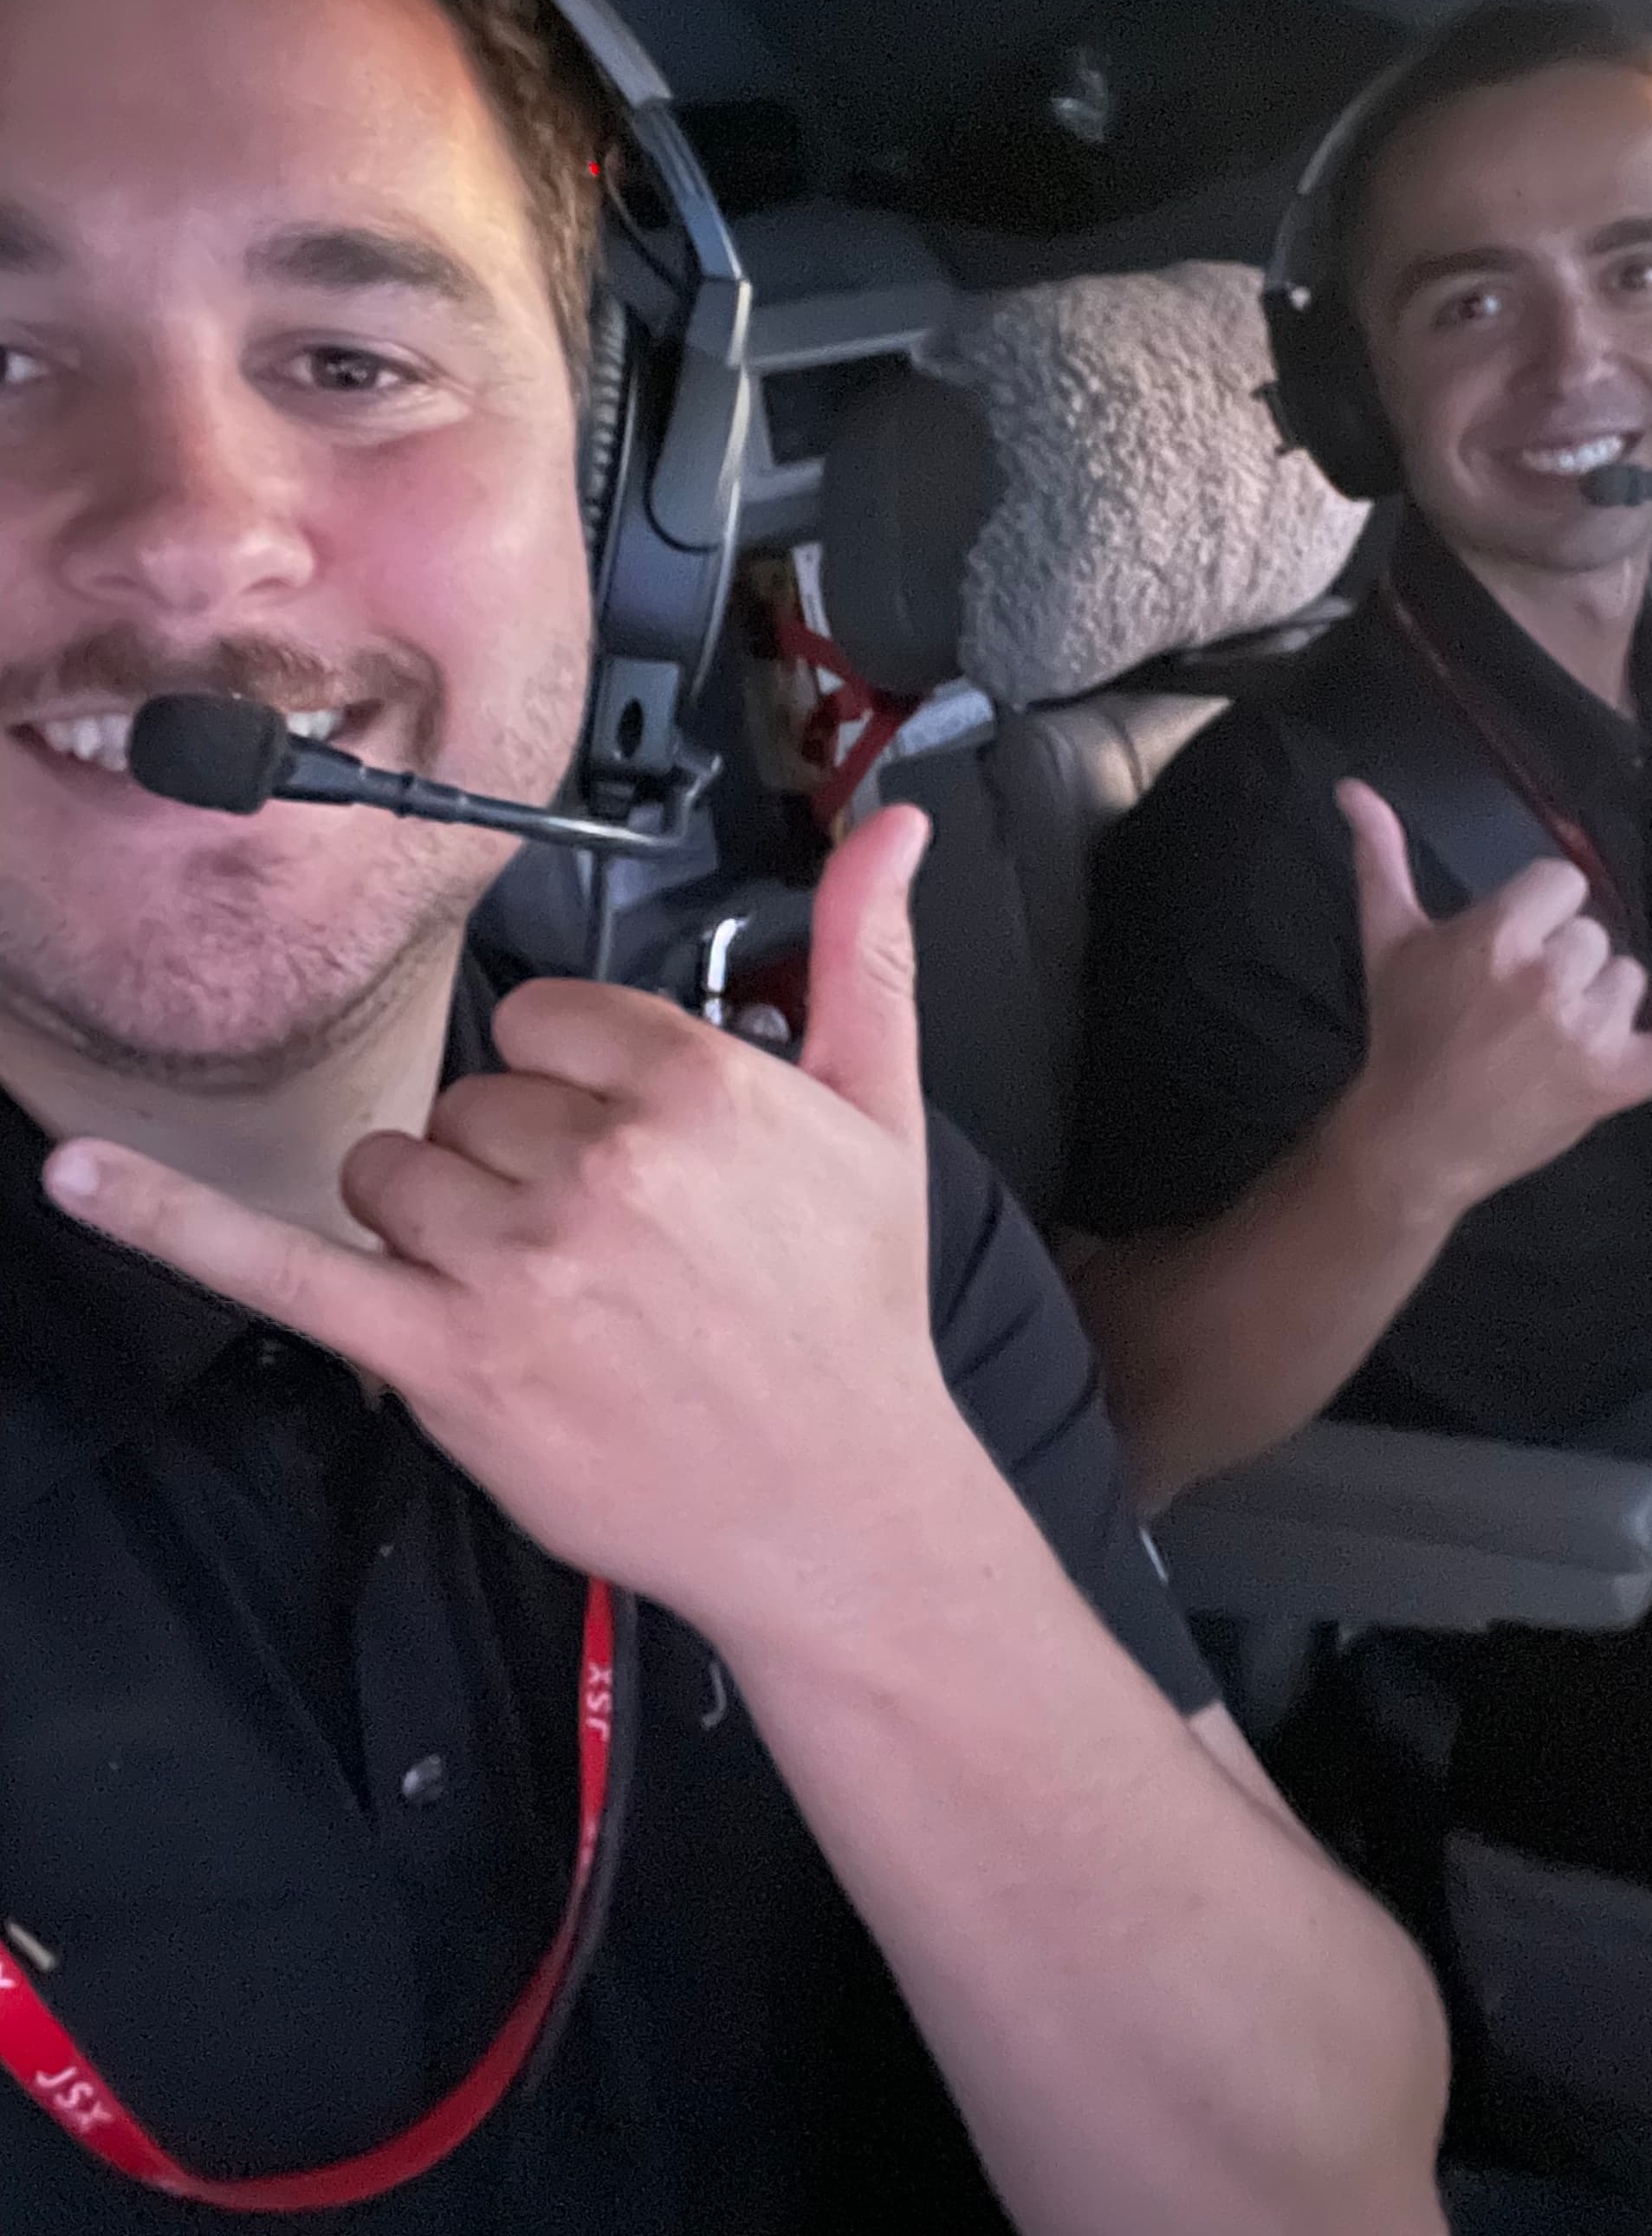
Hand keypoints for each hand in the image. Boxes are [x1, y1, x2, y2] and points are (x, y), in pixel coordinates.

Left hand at [42, 807, 972, 1643]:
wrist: (838, 1505)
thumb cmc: (852, 1317)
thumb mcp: (879, 1117)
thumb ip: (863, 955)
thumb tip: (890, 826)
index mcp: (694, 1089)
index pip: (548, 1021)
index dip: (574, 1083)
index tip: (618, 1144)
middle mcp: (599, 1165)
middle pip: (472, 1099)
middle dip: (517, 1162)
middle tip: (606, 1245)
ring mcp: (513, 1264)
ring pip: (395, 1171)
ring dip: (438, 1221)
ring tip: (537, 1288)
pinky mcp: (446, 1359)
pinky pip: (284, 1268)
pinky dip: (169, 1220)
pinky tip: (80, 1176)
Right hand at [1334, 781, 1651, 1214]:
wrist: (1413, 1138)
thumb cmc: (1401, 1032)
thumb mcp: (1385, 937)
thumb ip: (1379, 855)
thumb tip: (1353, 787)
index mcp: (1500, 936)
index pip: (1561, 885)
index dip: (1535, 913)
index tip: (1502, 953)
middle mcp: (1552, 978)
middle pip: (1597, 933)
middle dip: (1562, 962)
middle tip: (1511, 1008)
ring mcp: (1591, 1031)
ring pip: (1630, 979)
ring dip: (1599, 1001)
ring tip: (1544, 1039)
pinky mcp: (1622, 1079)